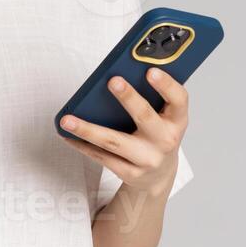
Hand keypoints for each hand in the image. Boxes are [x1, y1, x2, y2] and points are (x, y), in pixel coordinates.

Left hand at [59, 66, 188, 198]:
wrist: (159, 175)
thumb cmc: (157, 135)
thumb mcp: (164, 117)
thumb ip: (150, 97)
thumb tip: (116, 76)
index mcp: (177, 120)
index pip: (179, 99)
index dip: (166, 85)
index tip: (150, 71)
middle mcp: (166, 140)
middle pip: (145, 116)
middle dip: (128, 97)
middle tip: (112, 81)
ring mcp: (148, 159)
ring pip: (114, 141)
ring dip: (88, 129)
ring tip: (67, 119)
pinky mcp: (131, 173)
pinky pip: (102, 157)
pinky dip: (82, 144)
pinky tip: (67, 134)